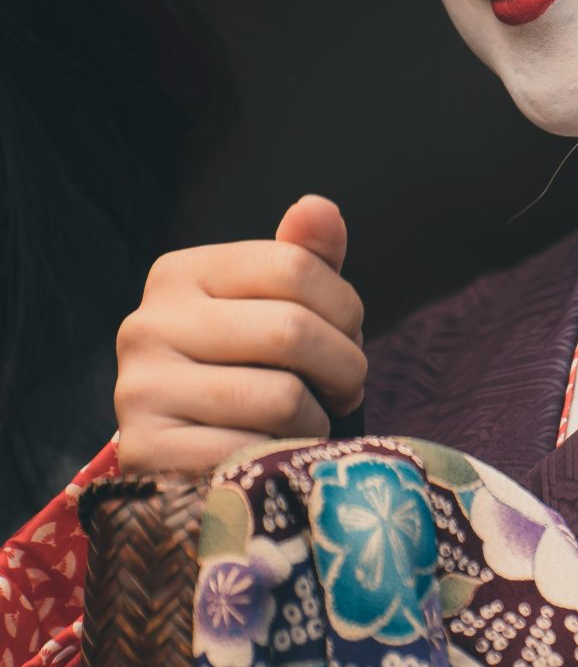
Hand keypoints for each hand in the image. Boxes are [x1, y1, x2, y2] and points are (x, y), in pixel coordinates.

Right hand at [113, 193, 365, 476]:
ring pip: (282, 397)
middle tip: (345, 388)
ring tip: (308, 423)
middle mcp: (147, 325)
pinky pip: (253, 453)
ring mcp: (140, 391)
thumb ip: (302, 258)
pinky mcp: (148, 454)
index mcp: (179, 274)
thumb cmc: (244, 371)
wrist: (184, 458)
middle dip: (345, 366)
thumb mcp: (274, 308)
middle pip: (292, 329)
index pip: (294, 265)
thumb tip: (319, 208)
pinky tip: (271, 454)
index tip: (349, 337)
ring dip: (318, 418)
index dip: (346, 309)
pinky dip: (281, 459)